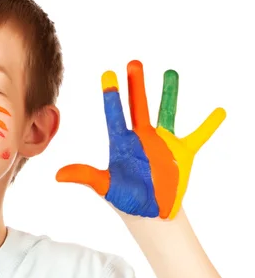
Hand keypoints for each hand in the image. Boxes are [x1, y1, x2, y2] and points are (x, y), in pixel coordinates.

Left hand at [56, 60, 225, 218]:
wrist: (150, 214)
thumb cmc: (126, 199)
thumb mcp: (106, 186)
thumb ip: (86, 176)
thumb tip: (58, 176)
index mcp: (121, 143)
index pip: (115, 115)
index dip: (111, 96)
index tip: (107, 74)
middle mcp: (141, 137)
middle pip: (138, 106)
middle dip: (136, 85)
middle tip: (133, 63)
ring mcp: (162, 143)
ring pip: (166, 112)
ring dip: (169, 93)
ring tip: (170, 72)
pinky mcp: (182, 153)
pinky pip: (198, 135)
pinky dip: (209, 125)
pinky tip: (219, 111)